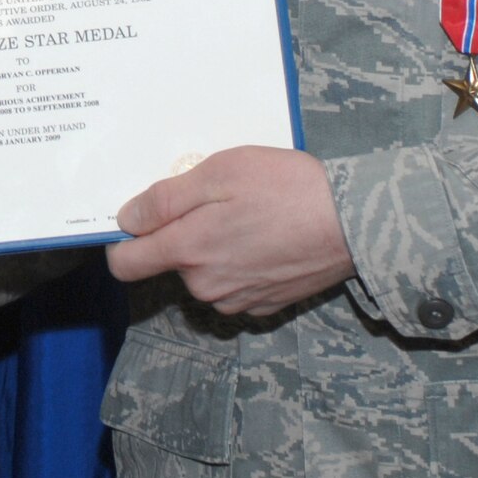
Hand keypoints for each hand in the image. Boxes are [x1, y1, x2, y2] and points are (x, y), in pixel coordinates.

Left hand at [107, 146, 352, 316]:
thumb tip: (126, 220)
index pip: (125, 265)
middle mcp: (206, 286)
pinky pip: (235, 283)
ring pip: (205, 273)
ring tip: (249, 215)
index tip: (140, 219)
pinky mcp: (265, 304)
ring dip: (215, 247)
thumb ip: (165, 200)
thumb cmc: (285, 188)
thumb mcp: (218, 173)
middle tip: (218, 200)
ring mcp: (236, 300)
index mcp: (187, 252)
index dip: (124, 241)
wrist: (353, 222)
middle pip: (171, 262)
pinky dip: (242, 262)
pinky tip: (268, 236)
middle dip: (183, 233)